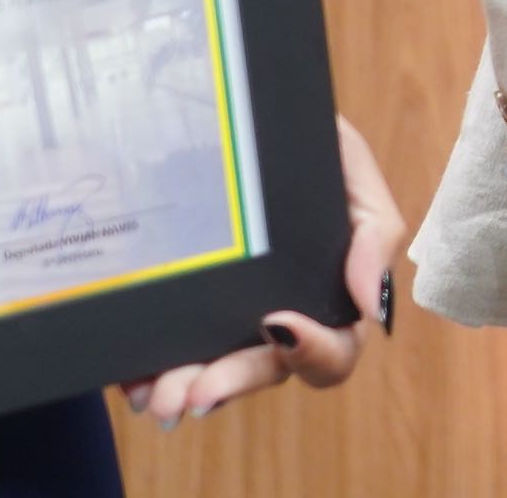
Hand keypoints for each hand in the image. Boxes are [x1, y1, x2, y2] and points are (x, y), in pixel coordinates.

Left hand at [123, 112, 406, 428]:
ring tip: (156, 394)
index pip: (334, 349)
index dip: (313, 351)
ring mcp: (227, 319)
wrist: (246, 112)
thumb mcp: (351, 168)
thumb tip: (372, 309)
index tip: (278, 324)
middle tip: (192, 393)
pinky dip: (146, 371)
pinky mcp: (182, 310)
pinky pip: (165, 353)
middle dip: (230, 384)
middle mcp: (280, 319)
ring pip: (212, 373)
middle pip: (266, 372)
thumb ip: (375, 233)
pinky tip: (131, 376)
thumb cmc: (309, 143)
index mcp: (329, 297)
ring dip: (184, 389)